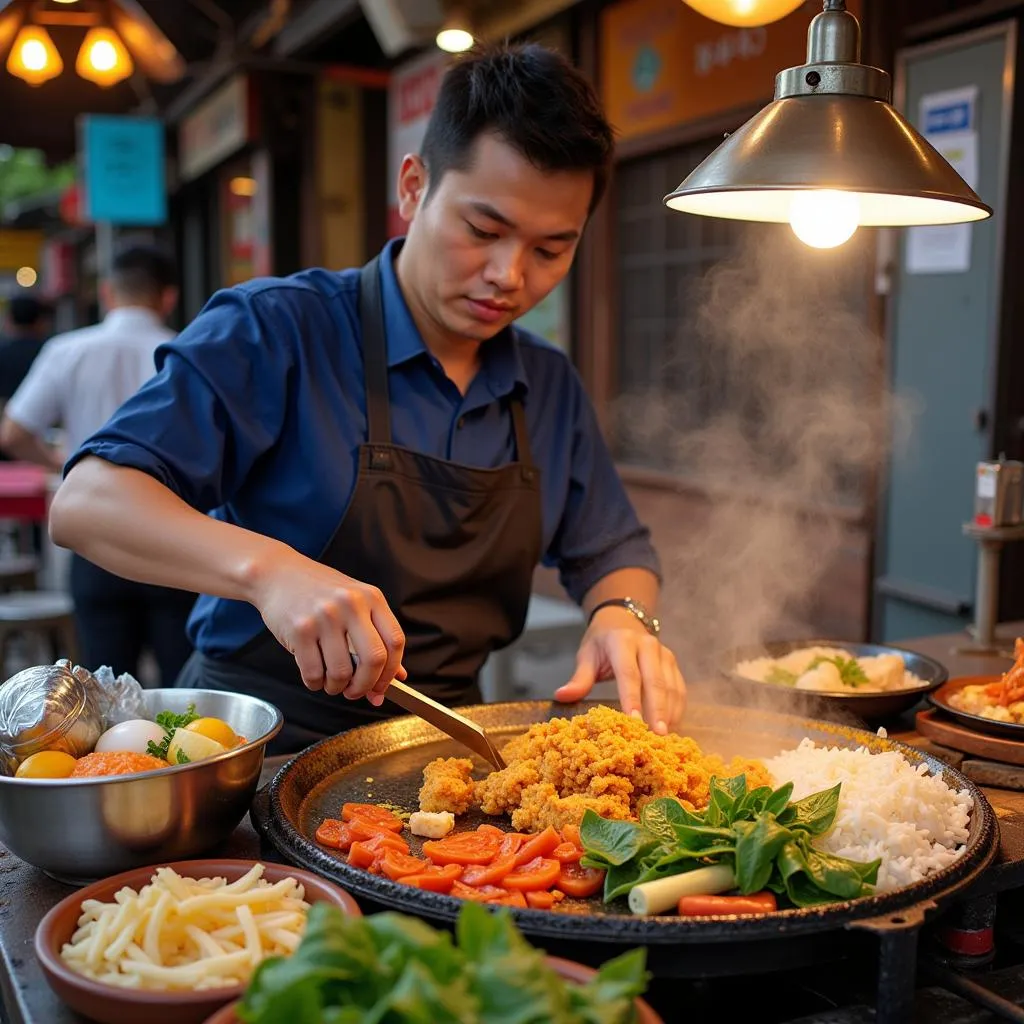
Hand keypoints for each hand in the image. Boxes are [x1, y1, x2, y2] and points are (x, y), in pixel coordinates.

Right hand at [250, 549, 405, 702]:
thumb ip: (377, 637)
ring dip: (337, 687)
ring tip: (331, 681)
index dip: (391, 671)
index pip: (395, 641)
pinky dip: (315, 683)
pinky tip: (314, 675)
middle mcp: (351, 605)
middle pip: (374, 660)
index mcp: (371, 598)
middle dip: (366, 686)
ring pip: (341, 672)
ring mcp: (325, 616)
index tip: (382, 686)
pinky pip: (313, 673)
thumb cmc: (320, 592)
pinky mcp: (300, 629)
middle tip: (356, 692)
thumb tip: (397, 677)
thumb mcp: (356, 604)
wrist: (278, 574)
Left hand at [553, 607, 685, 734]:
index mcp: (622, 641)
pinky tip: (673, 727)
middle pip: (655, 681)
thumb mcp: (587, 655)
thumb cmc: (601, 642)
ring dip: (669, 712)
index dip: (632, 698)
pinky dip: (677, 708)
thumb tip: (561, 696)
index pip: (629, 673)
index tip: (634, 722)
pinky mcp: (673, 662)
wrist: (621, 619)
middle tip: (657, 736)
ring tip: (665, 738)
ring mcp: (663, 653)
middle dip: (657, 710)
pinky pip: (679, 688)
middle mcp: (647, 645)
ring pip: (671, 686)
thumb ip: (579, 678)